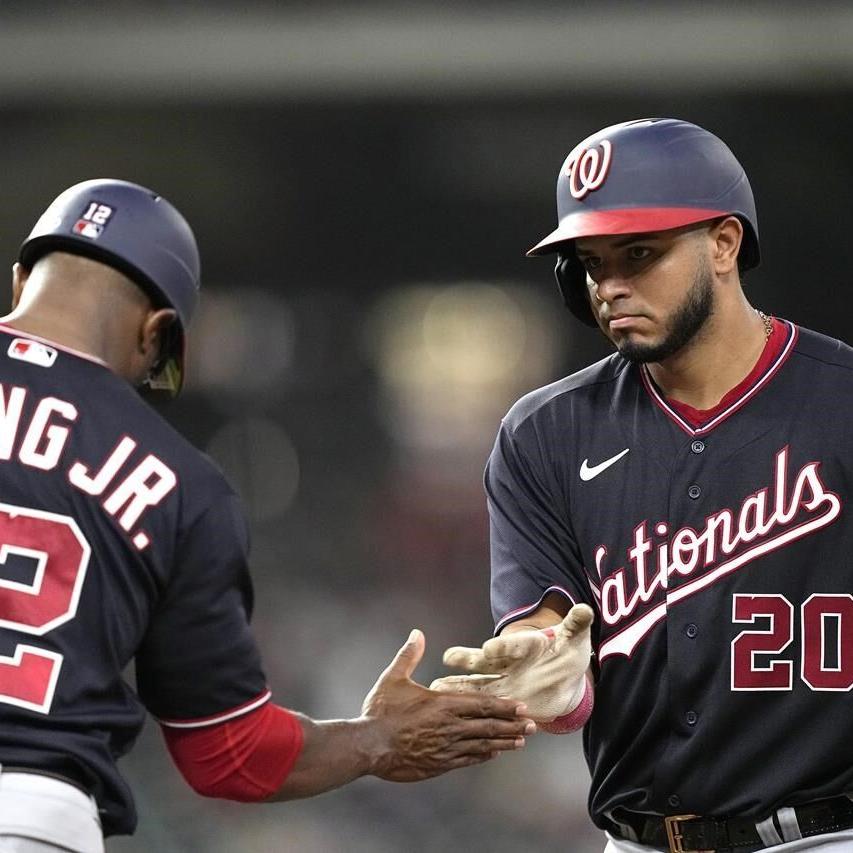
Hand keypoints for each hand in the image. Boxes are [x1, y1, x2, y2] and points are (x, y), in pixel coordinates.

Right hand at [359, 629, 535, 781]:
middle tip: (534, 727)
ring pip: (482, 746)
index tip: (522, 707)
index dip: (504, 706)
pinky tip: (491, 754)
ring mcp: (446, 749)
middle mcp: (450, 728)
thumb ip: (409, 655)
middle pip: (489, 726)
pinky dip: (482, 756)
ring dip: (502, 743)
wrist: (368, 746)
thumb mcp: (393, 678)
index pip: (482, 705)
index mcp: (443, 705)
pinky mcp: (438, 764)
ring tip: (520, 742)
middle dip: (513, 726)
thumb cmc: (380, 711)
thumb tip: (418, 633)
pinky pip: (467, 760)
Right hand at [429, 604, 593, 721]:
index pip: (513, 645)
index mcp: (527, 646)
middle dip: (468, 660)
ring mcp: (505, 680)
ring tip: (438, 684)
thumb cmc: (566, 650)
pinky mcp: (503, 698)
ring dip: (460, 684)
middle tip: (450, 658)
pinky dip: (466, 702)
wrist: (563, 672)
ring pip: (479, 682)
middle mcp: (511, 662)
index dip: (503, 648)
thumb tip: (586, 609)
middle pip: (487, 660)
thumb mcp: (575, 638)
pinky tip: (445, 702)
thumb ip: (577, 623)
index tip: (489, 649)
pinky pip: (483, 702)